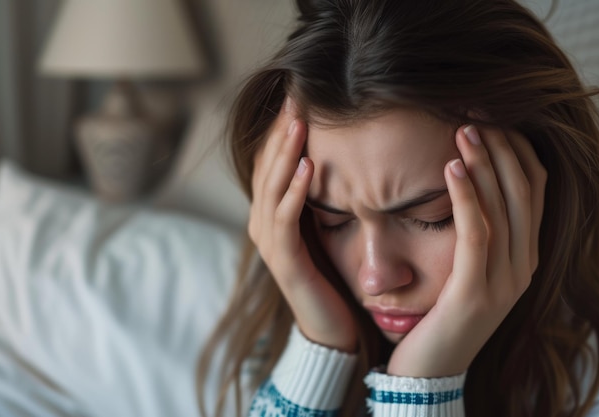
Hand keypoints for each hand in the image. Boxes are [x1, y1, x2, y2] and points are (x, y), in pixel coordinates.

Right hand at [248, 97, 357, 351]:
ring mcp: (270, 243)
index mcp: (272, 214)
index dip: (281, 131)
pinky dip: (294, 192)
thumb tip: (335, 158)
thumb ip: (319, 198)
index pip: (271, 162)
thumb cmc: (331, 274)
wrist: (331, 327)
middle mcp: (263, 224)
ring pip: (271, 189)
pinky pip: (286, 220)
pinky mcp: (284, 261)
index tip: (298, 98)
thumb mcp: (324, 228)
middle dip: (281, 133)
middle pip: (266, 168)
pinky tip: (308, 168)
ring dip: (285, 155)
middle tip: (295, 98)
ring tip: (299, 124)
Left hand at [387, 125, 546, 376]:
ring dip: (485, 163)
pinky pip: (476, 234)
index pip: (532, 189)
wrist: (428, 369)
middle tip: (474, 110)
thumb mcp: (462, 266)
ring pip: (504, 207)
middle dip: (502, 146)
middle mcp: (523, 264)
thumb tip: (461, 176)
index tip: (490, 115)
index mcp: (524, 254)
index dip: (516, 149)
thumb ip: (473, 228)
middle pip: (523, 190)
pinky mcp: (476, 292)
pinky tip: (451, 169)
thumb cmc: (439, 311)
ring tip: (464, 128)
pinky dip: (467, 198)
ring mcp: (505, 280)